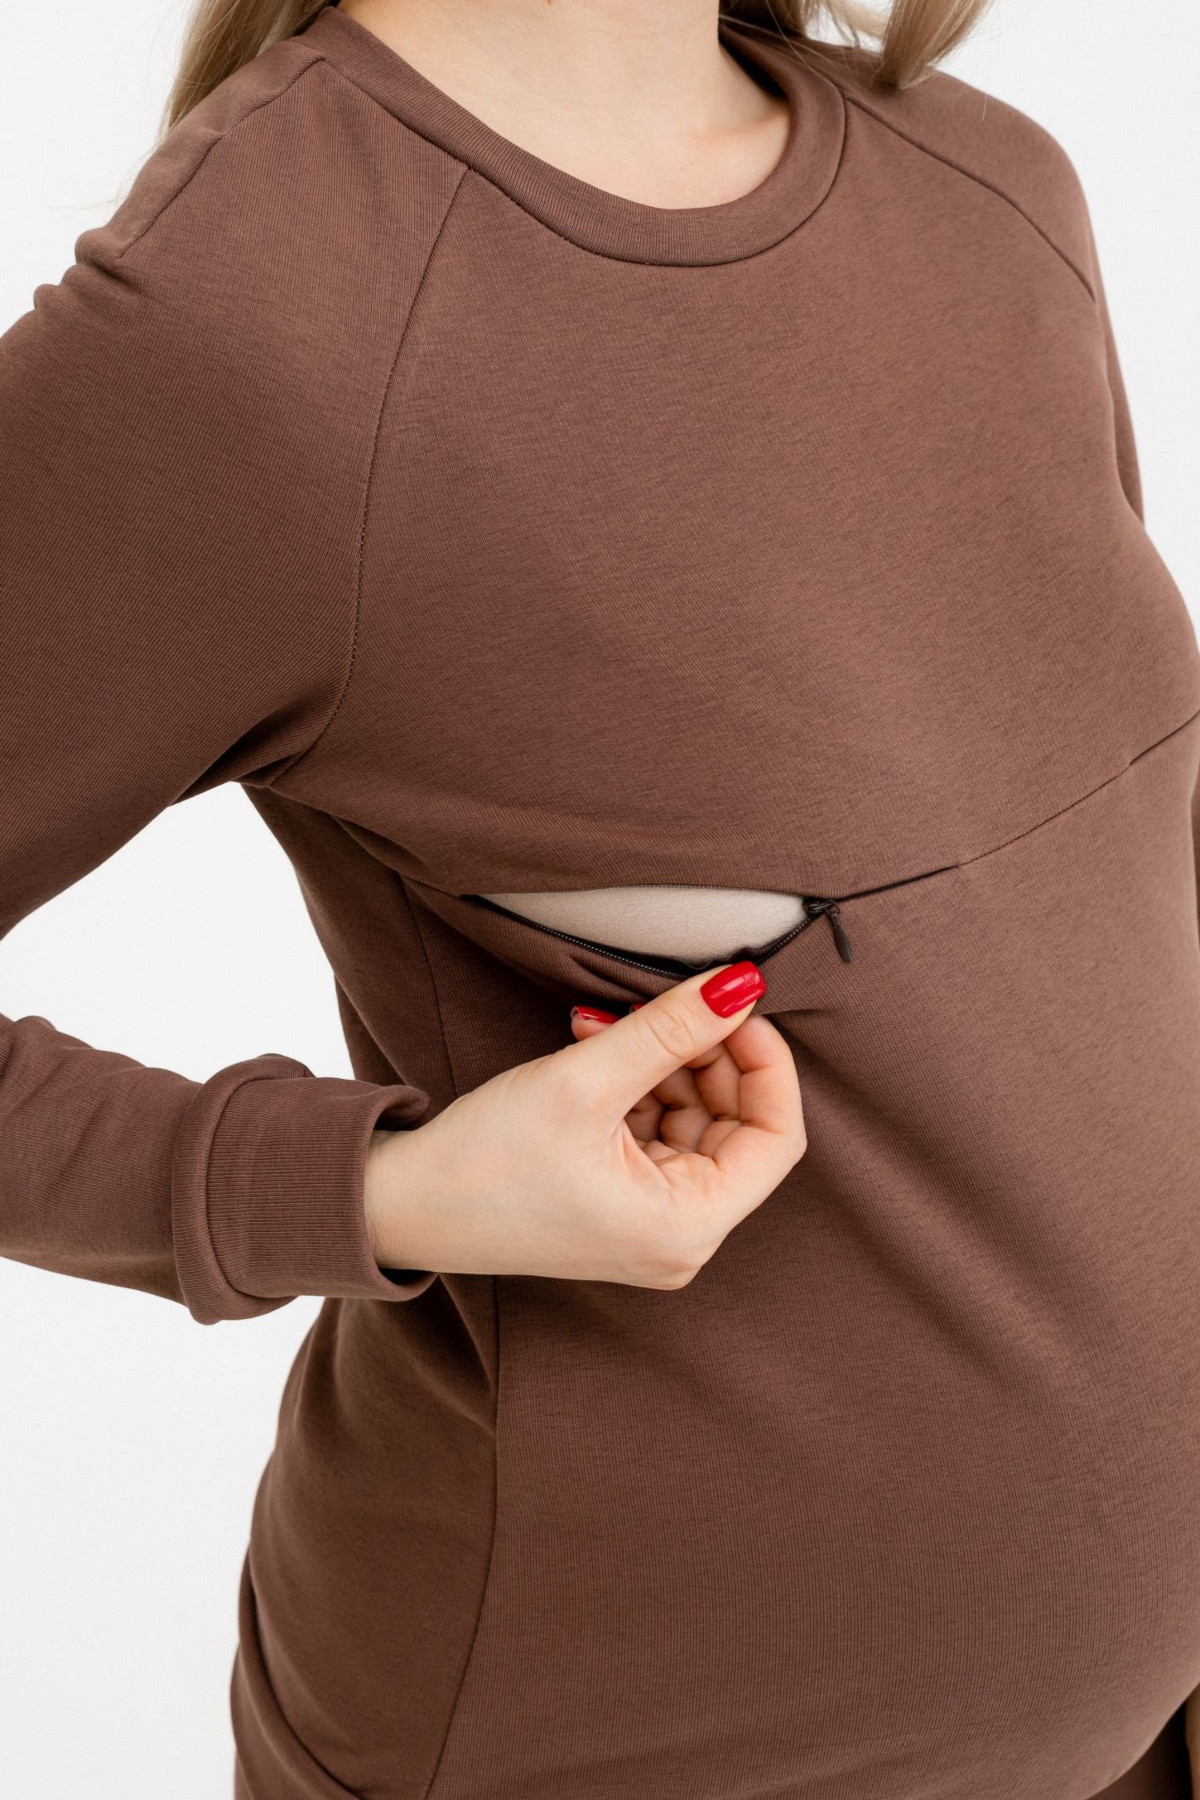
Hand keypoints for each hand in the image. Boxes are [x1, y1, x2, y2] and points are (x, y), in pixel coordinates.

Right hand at [364, 961, 805, 1288]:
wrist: (397, 1208)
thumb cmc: (486, 1161)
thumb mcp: (587, 1080)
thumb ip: (671, 1028)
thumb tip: (743, 983)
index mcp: (687, 1228)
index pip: (776, 1138)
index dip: (765, 1063)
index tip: (734, 1005)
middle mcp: (679, 1240)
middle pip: (735, 1127)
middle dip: (704, 1055)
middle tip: (663, 1003)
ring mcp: (648, 1227)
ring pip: (693, 1123)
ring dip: (662, 1062)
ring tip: (604, 1022)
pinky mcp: (616, 1207)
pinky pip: (654, 1135)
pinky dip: (634, 1085)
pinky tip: (591, 1045)